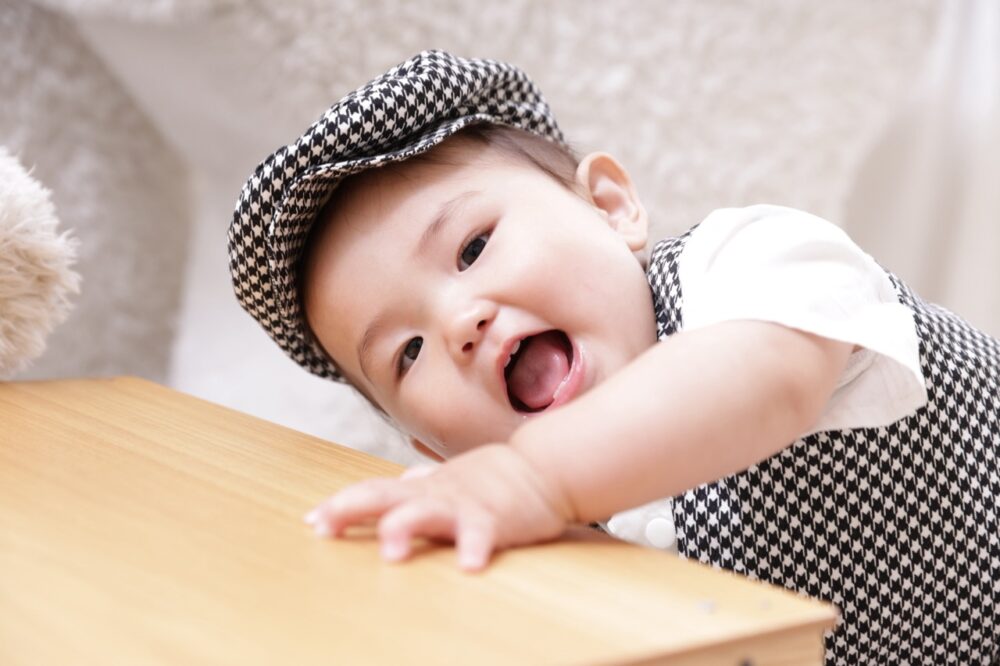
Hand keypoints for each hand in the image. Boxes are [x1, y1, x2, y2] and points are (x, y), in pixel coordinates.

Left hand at [303, 443, 574, 571]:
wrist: (541, 468)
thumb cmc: (490, 479)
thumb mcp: (448, 479)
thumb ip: (421, 483)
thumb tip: (399, 478)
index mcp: (420, 488)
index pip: (372, 491)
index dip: (341, 504)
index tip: (313, 521)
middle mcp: (434, 493)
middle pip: (385, 496)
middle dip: (352, 508)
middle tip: (326, 525)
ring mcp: (462, 505)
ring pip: (428, 512)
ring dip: (406, 528)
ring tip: (389, 552)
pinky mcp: (493, 519)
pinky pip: (482, 535)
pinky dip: (474, 548)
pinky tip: (468, 568)